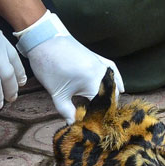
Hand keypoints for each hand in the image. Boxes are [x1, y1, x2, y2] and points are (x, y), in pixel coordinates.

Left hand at [14, 10, 123, 124]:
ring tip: (104, 108)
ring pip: (113, 84)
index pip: (102, 105)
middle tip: (96, 118)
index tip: (93, 125)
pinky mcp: (99, 58)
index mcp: (93, 82)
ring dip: (110, 96)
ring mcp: (102, 64)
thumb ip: (67, 111)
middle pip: (110, 96)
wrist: (44, 40)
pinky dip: (117, 80)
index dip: (98, 117)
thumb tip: (74, 125)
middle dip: (105, 108)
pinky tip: (120, 88)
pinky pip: (113, 71)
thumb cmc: (48, 66)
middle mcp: (102, 73)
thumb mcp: (57, 93)